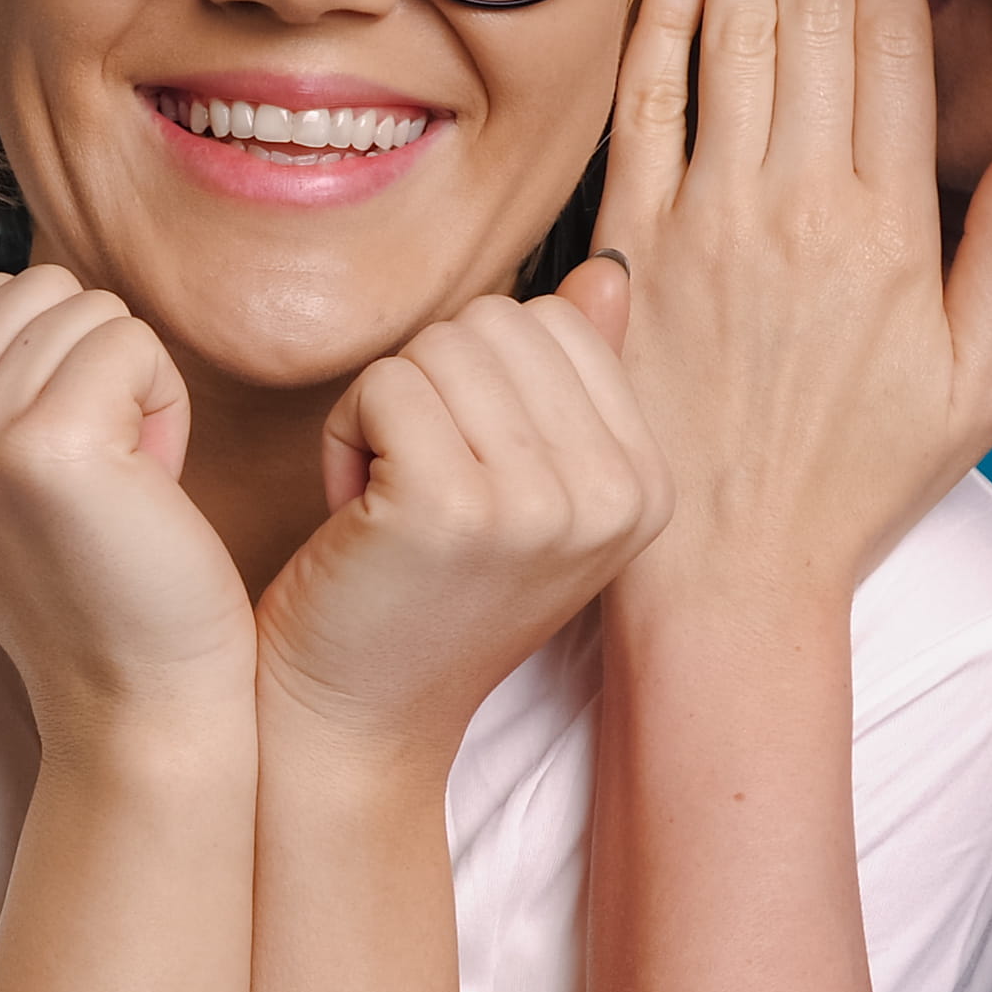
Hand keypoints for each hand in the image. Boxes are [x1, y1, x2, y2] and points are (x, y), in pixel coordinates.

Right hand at [0, 256, 259, 740]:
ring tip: (121, 485)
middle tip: (97, 476)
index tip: (54, 470)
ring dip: (131, 386)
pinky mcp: (46, 444)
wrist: (133, 696)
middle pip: (34, 289)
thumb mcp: (1, 462)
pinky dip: (164, 404)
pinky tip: (150, 485)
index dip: (46, 369)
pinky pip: (133, 343)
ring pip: (88, 311)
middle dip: (89, 363)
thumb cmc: (88, 576)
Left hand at [254, 291, 665, 771]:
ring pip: (435, 347)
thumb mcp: (526, 490)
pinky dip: (345, 435)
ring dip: (384, 412)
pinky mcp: (450, 505)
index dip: (479, 382)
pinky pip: (382, 383)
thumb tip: (605, 270)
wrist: (356, 721)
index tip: (464, 474)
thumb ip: (572, 381)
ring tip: (388, 504)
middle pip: (494, 324)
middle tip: (416, 490)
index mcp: (647, 485)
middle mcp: (612, 496)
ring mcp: (538, 502)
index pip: (555, 323)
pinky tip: (357, 516)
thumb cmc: (422, 596)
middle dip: (429, 389)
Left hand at [575, 0, 991, 613]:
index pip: (892, 37)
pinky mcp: (626, 246)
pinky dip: (665, 15)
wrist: (722, 579)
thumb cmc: (853, 486)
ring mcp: (704, 220)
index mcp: (891, 229)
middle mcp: (796, 204)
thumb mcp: (979, 384)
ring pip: (733, 35)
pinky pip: (645, 104)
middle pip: (813, 11)